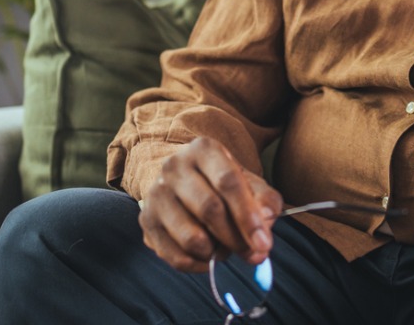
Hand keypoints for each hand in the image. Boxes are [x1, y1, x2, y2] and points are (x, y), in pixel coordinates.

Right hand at [138, 137, 282, 273]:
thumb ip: (265, 199)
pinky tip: (209, 256)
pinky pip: (175, 256)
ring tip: (227, 248)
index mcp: (203, 149)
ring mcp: (156, 194)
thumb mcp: (247, 181)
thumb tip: (266, 220)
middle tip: (252, 253)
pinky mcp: (146, 221)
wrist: (180, 178)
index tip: (264, 243)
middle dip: (236, 238)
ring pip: (191, 237)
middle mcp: (174, 167)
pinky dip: (198, 265)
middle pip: (210, 209)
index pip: (228, 182)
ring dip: (217, 252)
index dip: (248, 216)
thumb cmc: (218, 181)